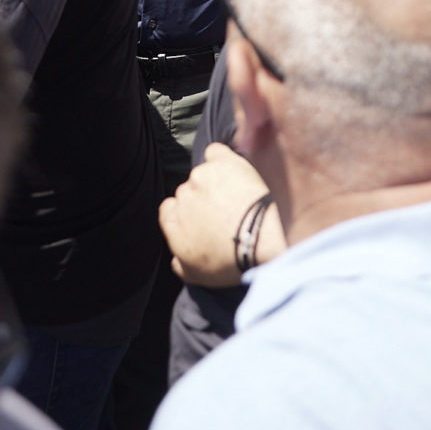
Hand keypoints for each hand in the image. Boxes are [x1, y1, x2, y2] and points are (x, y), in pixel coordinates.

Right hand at [161, 142, 274, 286]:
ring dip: (216, 182)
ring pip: (203, 174)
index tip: (203, 220)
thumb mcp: (198, 276)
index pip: (168, 210)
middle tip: (226, 212)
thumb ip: (179, 265)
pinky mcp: (222, 162)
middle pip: (187, 192)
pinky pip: (215, 153)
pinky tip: (234, 171)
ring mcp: (201, 177)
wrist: (261, 237)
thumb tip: (175, 258)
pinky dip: (222, 159)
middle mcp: (182, 197)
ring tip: (238, 196)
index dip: (185, 214)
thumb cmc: (232, 260)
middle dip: (203, 200)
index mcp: (172, 224)